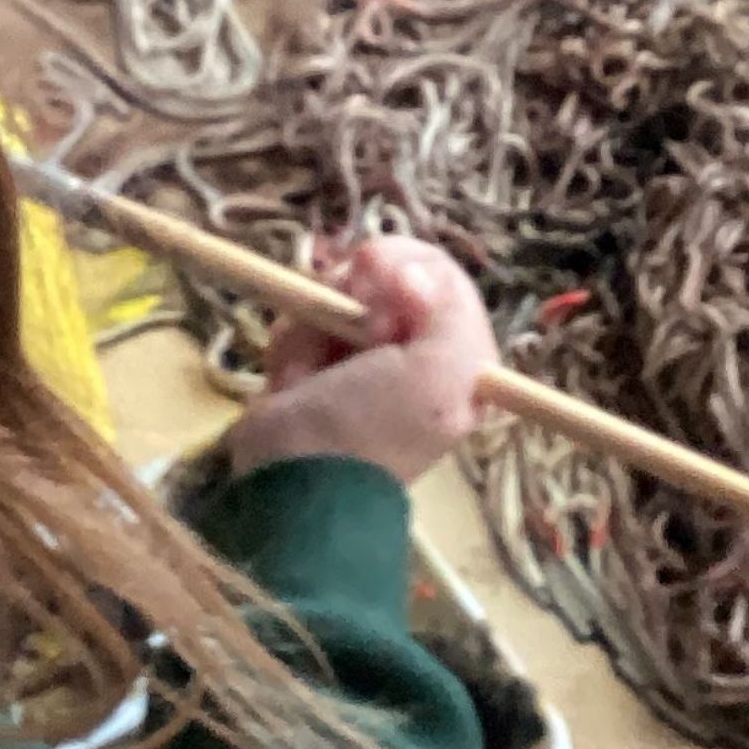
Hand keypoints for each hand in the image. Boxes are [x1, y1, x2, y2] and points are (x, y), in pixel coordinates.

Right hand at [223, 236, 497, 486]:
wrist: (292, 483)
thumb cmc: (370, 428)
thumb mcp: (436, 375)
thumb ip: (450, 311)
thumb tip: (414, 272)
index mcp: (458, 359)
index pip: (441, 277)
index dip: (407, 265)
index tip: (378, 276)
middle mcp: (414, 355)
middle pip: (384, 278)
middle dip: (353, 295)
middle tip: (347, 329)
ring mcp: (361, 360)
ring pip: (336, 297)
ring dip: (314, 327)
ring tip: (308, 372)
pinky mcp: (313, 366)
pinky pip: (301, 324)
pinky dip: (291, 347)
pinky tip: (290, 381)